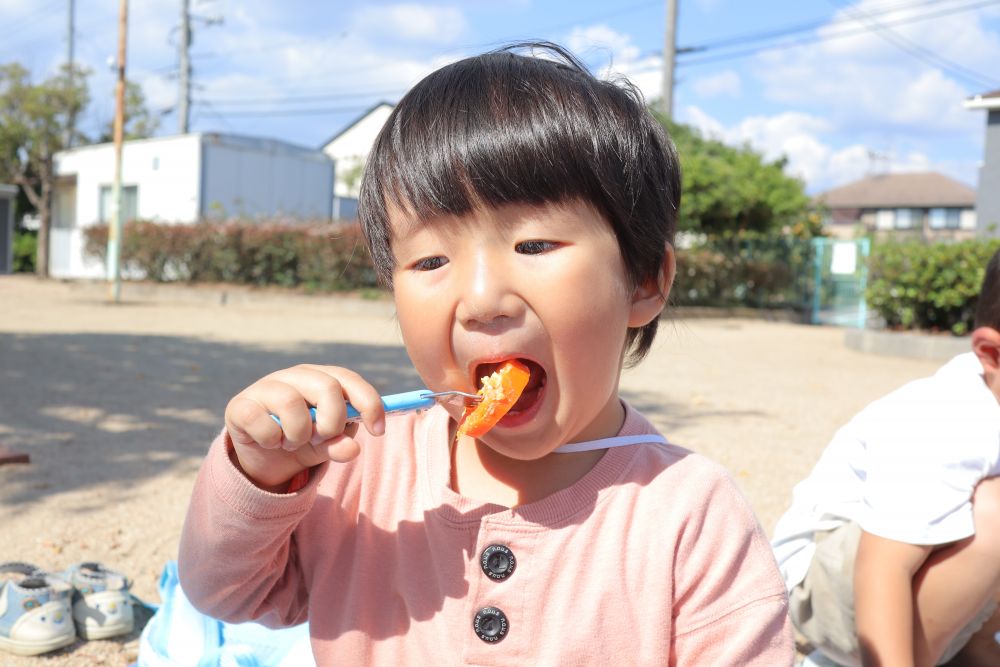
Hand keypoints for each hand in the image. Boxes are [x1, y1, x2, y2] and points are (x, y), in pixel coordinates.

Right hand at [224, 365, 384, 490]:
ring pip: (292, 402)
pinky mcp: (240, 405)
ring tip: (293, 442)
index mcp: (322, 378)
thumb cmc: (303, 440)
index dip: (369, 403)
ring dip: (298, 434)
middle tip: (321, 439)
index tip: (379, 431)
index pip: (350, 380)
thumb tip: (352, 449)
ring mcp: (266, 386)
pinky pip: (262, 421)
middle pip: (326, 387)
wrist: (263, 456)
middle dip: (332, 423)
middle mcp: (296, 376)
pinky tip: (270, 442)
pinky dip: (271, 439)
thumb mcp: (327, 447)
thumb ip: (340, 445)